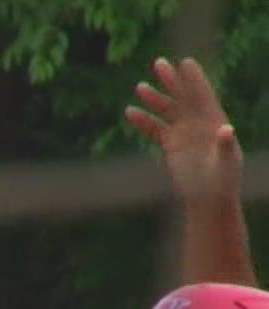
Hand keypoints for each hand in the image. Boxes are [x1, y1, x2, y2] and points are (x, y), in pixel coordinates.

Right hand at [127, 56, 241, 206]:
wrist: (208, 198)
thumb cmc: (223, 181)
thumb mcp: (226, 163)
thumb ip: (225, 145)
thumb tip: (226, 128)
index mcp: (215, 121)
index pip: (203, 95)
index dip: (194, 79)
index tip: (184, 62)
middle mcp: (199, 123)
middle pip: (183, 97)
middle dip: (172, 81)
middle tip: (158, 63)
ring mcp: (184, 133)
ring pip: (167, 110)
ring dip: (155, 98)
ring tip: (140, 87)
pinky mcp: (171, 145)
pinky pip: (154, 129)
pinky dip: (143, 121)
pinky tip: (129, 112)